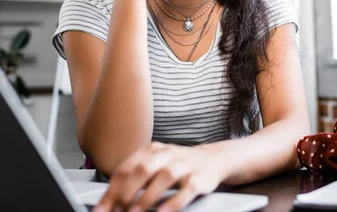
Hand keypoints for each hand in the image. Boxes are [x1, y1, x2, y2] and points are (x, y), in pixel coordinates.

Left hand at [94, 142, 228, 211]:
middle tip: (117, 211)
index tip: (102, 209)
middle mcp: (167, 154)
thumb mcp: (154, 166)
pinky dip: (174, 201)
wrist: (214, 159)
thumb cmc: (178, 165)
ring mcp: (185, 164)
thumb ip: (133, 180)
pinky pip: (188, 188)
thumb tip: (108, 204)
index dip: (111, 191)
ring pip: (164, 176)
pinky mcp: (200, 177)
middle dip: (126, 193)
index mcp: (151, 150)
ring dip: (147, 197)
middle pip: (143, 169)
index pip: (126, 169)